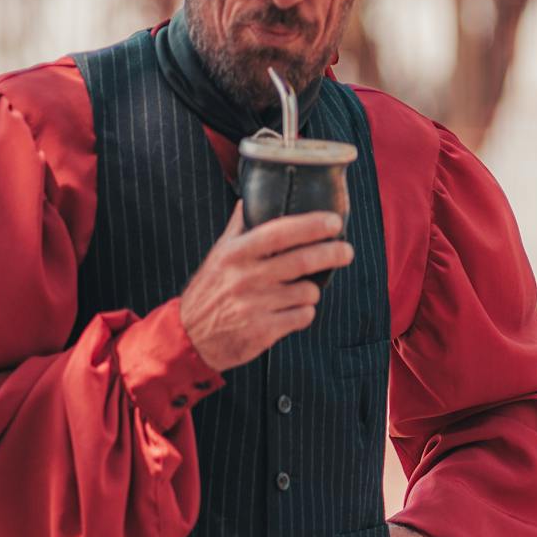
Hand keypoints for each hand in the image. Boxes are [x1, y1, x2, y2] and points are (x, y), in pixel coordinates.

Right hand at [179, 205, 352, 371]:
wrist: (190, 337)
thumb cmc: (210, 291)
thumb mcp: (219, 255)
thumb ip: (238, 228)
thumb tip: (249, 199)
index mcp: (235, 254)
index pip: (280, 232)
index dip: (311, 225)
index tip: (334, 221)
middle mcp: (245, 278)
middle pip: (303, 261)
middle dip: (332, 253)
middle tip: (346, 251)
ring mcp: (255, 306)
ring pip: (308, 291)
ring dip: (313, 290)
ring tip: (301, 290)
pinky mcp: (263, 331)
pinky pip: (303, 316)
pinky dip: (305, 312)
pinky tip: (292, 311)